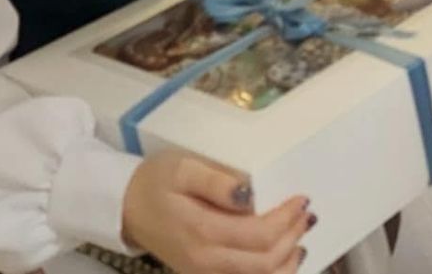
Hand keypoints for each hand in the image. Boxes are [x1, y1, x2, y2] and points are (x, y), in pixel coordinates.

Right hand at [122, 149, 311, 273]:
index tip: (301, 199)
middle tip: (306, 213)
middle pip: (264, 262)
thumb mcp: (182, 168)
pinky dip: (271, 271)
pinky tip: (283, 254)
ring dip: (287, 259)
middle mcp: (204, 261)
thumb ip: (217, 182)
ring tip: (300, 234)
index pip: (258, 235)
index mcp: (201, 232)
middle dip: (292, 237)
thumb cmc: (155, 182)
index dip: (286, 220)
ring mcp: (203, 273)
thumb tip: (249, 194)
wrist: (126, 207)